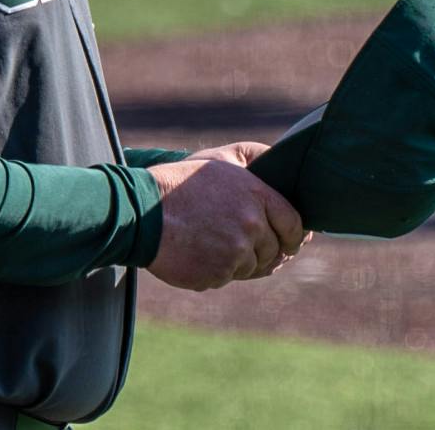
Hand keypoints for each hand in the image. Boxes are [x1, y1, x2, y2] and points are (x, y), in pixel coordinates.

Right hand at [145, 152, 307, 291]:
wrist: (140, 211)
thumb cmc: (180, 182)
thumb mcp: (219, 159)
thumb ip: (255, 157)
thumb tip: (281, 163)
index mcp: (256, 196)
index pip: (294, 226)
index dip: (293, 235)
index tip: (287, 239)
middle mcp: (251, 225)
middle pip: (274, 250)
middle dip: (261, 248)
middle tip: (235, 238)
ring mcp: (235, 252)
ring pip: (251, 267)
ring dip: (237, 260)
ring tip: (210, 242)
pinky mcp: (218, 274)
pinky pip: (228, 277)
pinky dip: (216, 269)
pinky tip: (198, 252)